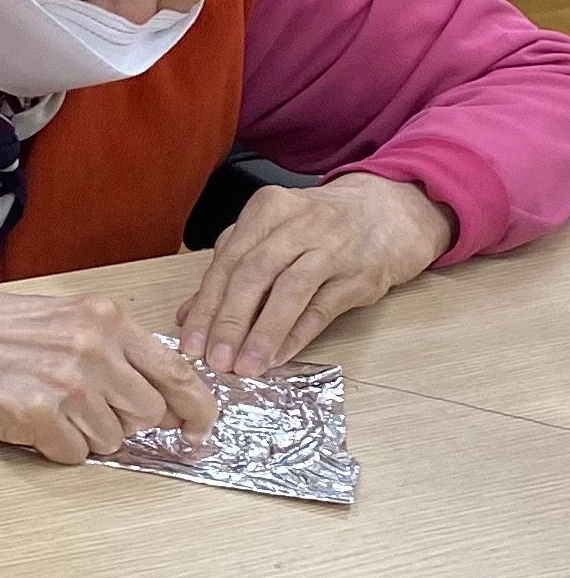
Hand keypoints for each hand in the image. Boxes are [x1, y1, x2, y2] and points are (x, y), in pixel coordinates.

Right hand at [0, 278, 217, 465]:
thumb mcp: (58, 318)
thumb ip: (108, 346)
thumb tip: (152, 391)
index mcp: (103, 319)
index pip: (177, 371)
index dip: (197, 407)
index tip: (200, 428)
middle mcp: (94, 349)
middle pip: (147, 413)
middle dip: (125, 421)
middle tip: (86, 412)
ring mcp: (68, 385)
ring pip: (113, 440)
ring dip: (85, 435)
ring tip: (44, 409)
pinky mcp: (39, 418)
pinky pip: (74, 455)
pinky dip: (54, 448)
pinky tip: (26, 423)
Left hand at [176, 173, 451, 377]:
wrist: (391, 212)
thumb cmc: (320, 228)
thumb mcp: (272, 234)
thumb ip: (230, 268)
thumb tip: (186, 315)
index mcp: (267, 210)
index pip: (227, 261)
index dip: (206, 305)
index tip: (189, 343)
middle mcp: (299, 224)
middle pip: (253, 274)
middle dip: (229, 322)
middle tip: (214, 359)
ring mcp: (334, 248)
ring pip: (289, 292)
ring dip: (262, 333)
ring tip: (244, 367)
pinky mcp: (361, 275)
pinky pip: (322, 309)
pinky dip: (296, 335)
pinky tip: (277, 357)